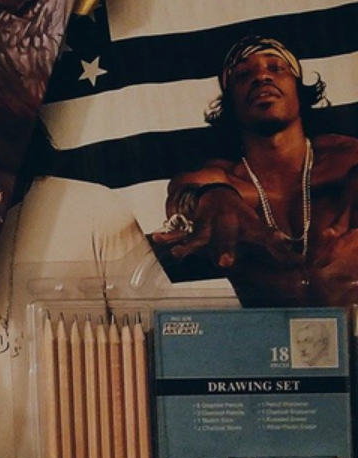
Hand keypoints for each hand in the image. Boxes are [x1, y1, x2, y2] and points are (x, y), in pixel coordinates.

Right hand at [156, 187, 299, 269]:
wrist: (216, 194)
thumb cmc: (239, 218)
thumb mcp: (259, 230)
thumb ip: (276, 249)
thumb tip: (300, 263)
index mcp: (248, 224)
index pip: (265, 237)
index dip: (276, 248)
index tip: (287, 260)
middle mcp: (228, 222)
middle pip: (226, 237)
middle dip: (224, 248)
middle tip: (225, 262)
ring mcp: (208, 223)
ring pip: (200, 235)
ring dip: (191, 245)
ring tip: (181, 253)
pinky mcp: (192, 226)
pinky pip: (179, 232)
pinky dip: (168, 236)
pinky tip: (158, 238)